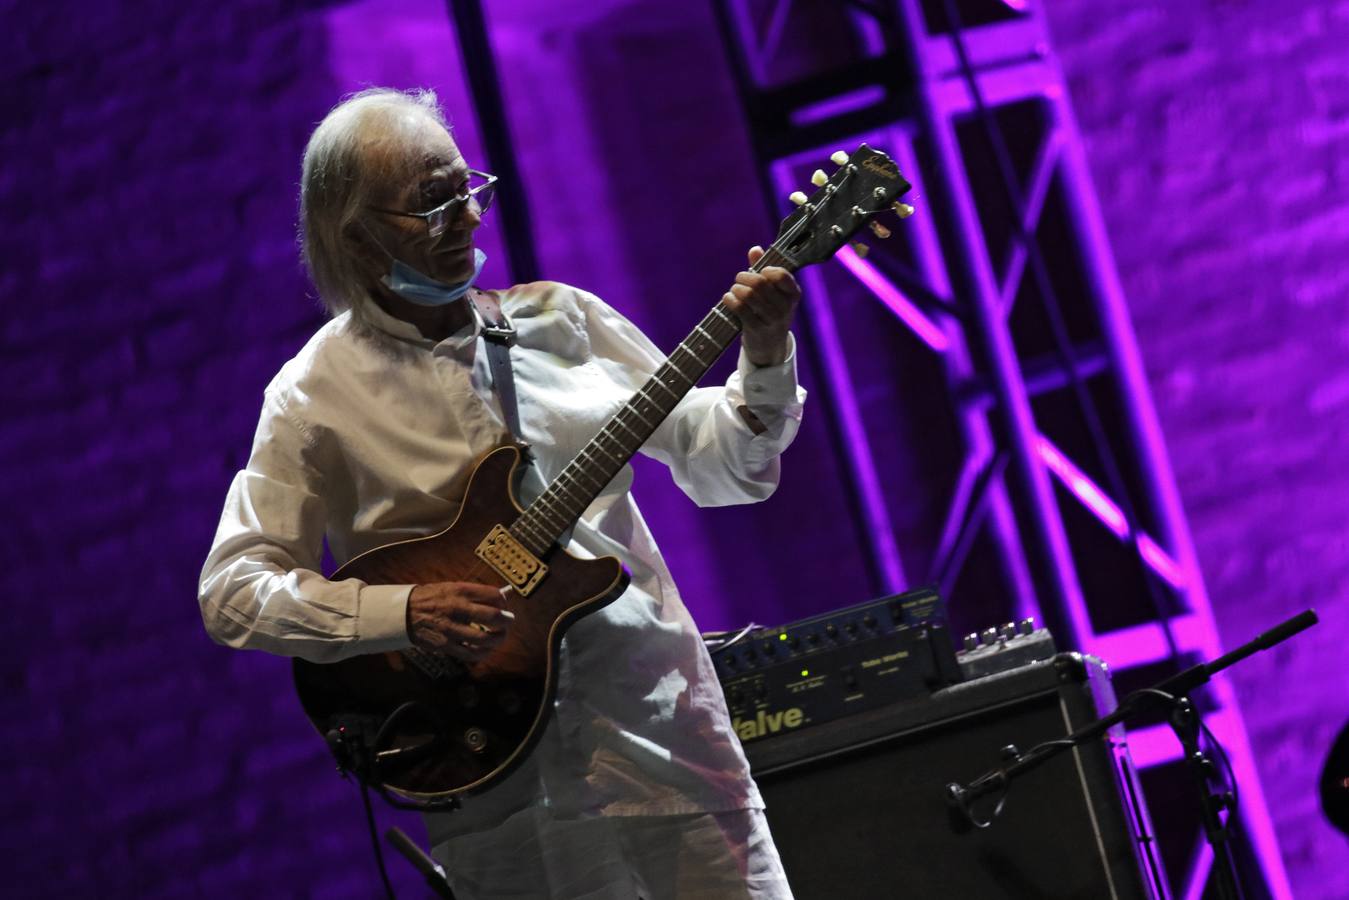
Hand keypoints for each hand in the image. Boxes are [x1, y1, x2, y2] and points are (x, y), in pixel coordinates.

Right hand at [406, 581, 514, 661]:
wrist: (402, 612)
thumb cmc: (431, 598)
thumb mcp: (450, 587)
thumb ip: (473, 593)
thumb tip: (500, 597)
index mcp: (459, 591)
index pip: (493, 595)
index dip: (504, 601)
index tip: (504, 605)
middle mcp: (456, 608)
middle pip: (493, 616)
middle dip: (507, 621)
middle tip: (509, 622)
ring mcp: (451, 628)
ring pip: (484, 639)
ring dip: (498, 639)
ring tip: (500, 637)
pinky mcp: (445, 645)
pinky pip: (470, 654)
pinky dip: (483, 653)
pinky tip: (486, 650)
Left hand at [723, 246, 800, 366]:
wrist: (769, 346)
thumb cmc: (769, 311)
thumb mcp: (772, 291)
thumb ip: (763, 267)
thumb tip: (755, 249)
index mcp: (793, 294)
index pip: (781, 275)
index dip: (766, 270)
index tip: (759, 272)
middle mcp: (785, 307)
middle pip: (760, 283)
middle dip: (744, 277)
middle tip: (739, 278)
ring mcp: (772, 320)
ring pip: (749, 295)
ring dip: (736, 288)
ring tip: (734, 290)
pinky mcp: (757, 330)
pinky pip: (740, 309)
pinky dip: (730, 300)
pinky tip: (728, 299)